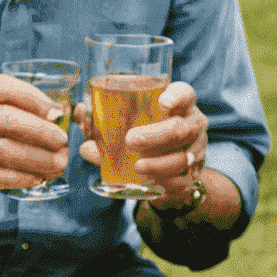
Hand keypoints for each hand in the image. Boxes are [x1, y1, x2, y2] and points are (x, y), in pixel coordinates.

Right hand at [0, 75, 67, 198]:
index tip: (57, 112)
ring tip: (57, 164)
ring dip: (36, 159)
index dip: (34, 99)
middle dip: (40, 132)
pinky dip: (18, 178)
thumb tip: (51, 113)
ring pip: (2, 151)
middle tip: (63, 141)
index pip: (2, 88)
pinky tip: (35, 178)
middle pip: (5, 120)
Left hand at [76, 81, 207, 204]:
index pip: (185, 94)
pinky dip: (165, 182)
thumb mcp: (131, 123)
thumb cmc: (147, 133)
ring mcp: (195, 152)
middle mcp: (192, 126)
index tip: (162, 102)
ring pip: (183, 157)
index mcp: (179, 106)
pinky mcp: (192, 175)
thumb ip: (105, 120)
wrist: (170, 167)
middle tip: (130, 140)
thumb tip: (80, 114)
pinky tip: (150, 181)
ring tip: (137, 166)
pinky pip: (182, 181)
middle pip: (181, 128)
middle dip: (156, 135)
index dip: (177, 97)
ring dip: (159, 163)